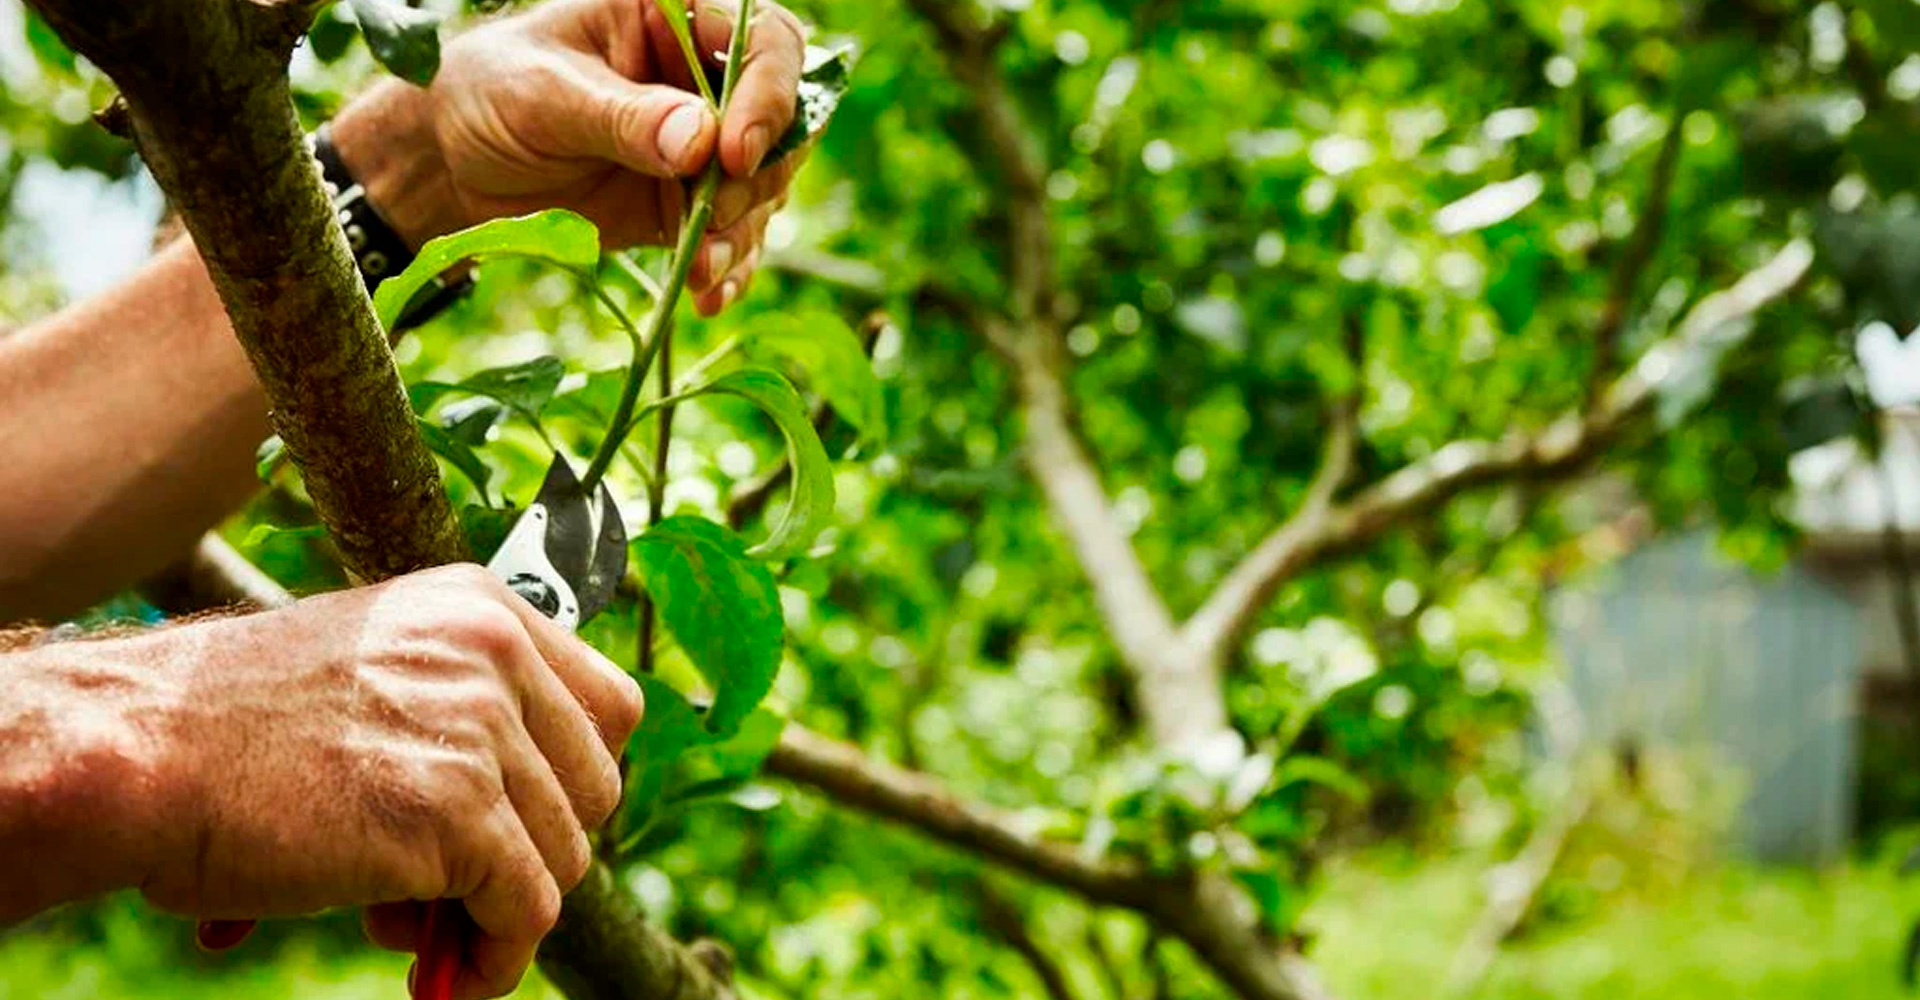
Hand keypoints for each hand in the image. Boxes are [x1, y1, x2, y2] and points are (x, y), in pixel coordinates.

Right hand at [82, 566, 638, 998]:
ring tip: (404, 925)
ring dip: (497, 911)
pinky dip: (493, 959)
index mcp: (482, 606)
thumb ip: (463, 714)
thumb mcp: (375, 672)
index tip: (522, 827)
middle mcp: (495, 649)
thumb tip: (536, 829)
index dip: (571, 781)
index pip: (610, 706)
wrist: (138, 752)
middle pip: (597, 785)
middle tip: (446, 889)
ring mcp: (481, 727)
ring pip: (566, 855)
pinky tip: (441, 980)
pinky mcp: (457, 811)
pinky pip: (528, 910)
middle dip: (534, 850)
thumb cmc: (231, 729)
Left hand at [332, 0, 810, 315]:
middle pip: (785, 121)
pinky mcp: (690, 201)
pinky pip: (735, 235)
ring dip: (742, 232)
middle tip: (709, 217)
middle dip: (757, 178)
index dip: (768, 95)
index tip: (734, 154)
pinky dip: (728, 268)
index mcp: (675, 16)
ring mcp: (704, 144)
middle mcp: (704, 77)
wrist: (453, 161)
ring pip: (768, 185)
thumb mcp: (542, 95)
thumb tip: (699, 141)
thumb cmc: (487, 94)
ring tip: (698, 269)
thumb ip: (621, 116)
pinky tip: (705, 295)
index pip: (764, 41)